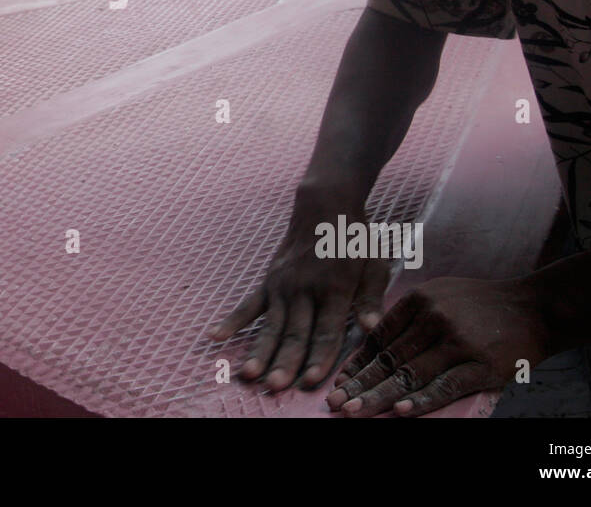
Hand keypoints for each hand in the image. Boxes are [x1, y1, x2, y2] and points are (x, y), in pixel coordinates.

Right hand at [206, 210, 390, 391]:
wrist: (324, 205)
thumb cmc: (355, 239)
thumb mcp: (375, 265)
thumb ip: (372, 299)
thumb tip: (372, 328)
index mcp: (335, 289)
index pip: (326, 331)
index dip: (320, 357)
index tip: (312, 380)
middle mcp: (305, 290)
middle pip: (295, 333)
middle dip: (285, 362)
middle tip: (275, 386)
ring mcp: (283, 286)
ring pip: (271, 326)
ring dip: (260, 351)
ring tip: (249, 374)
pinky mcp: (269, 281)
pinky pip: (248, 305)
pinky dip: (231, 321)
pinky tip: (215, 337)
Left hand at [327, 276, 549, 416]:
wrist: (533, 308)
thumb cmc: (481, 305)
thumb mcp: (440, 294)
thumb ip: (408, 316)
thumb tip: (372, 342)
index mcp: (420, 300)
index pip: (380, 337)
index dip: (358, 362)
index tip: (340, 382)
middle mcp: (435, 319)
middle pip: (390, 358)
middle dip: (360, 384)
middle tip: (335, 403)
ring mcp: (458, 342)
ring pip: (411, 375)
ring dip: (380, 397)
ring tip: (355, 411)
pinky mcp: (481, 365)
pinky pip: (445, 387)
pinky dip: (421, 401)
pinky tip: (400, 412)